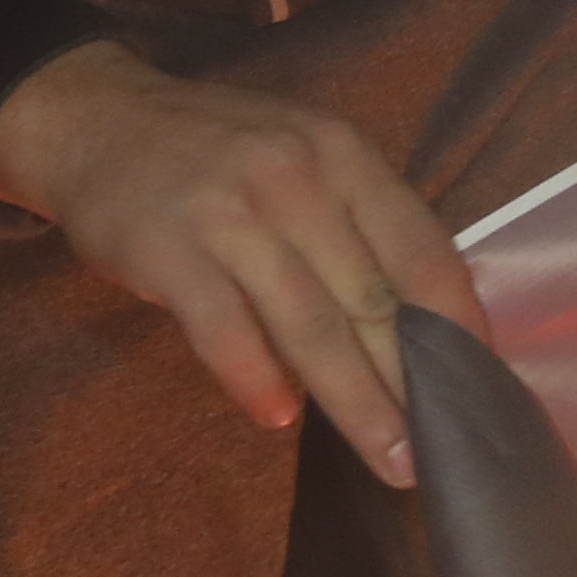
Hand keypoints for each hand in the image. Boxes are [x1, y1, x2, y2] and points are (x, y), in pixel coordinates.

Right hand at [0, 42, 483, 477]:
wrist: (97, 119)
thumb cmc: (218, 154)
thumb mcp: (302, 156)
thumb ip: (356, 222)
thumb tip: (420, 323)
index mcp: (343, 157)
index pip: (421, 249)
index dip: (456, 323)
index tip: (478, 384)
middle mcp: (296, 179)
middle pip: (371, 299)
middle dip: (411, 384)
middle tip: (439, 451)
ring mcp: (230, 213)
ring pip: (309, 324)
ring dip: (354, 400)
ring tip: (385, 456)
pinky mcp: (168, 249)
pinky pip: (223, 327)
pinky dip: (253, 376)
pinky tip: (277, 416)